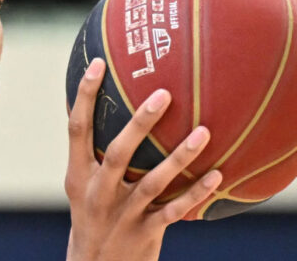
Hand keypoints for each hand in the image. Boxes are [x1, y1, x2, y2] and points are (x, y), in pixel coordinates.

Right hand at [65, 58, 222, 260]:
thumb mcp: (82, 185)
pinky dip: (196, 193)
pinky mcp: (145, 232)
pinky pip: (175, 210)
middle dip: (140, 122)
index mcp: (78, 174)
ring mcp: (122, 213)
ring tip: (205, 132)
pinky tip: (218, 175)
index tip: (98, 63)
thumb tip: (113, 106)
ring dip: (181, 157)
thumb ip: (95, 153)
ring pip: (153, 181)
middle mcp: (97, 191)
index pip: (77, 128)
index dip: (84, 95)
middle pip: (118, 152)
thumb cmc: (92, 216)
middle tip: (164, 94)